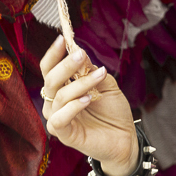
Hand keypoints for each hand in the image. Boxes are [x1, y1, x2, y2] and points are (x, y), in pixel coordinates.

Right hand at [39, 36, 137, 175]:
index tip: (63, 38)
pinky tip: (88, 99)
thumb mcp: (107, 86)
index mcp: (63, 88)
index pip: (50, 68)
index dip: (54, 54)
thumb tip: (80, 52)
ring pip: (60, 96)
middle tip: (81, 55)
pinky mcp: (63, 133)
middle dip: (66, 65)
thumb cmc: (113, 112)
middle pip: (51, 79)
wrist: (125, 138)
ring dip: (80, 84)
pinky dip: (73, 107)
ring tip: (99, 76)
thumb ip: (93, 71)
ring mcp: (57, 117)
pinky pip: (60, 118)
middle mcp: (55, 102)